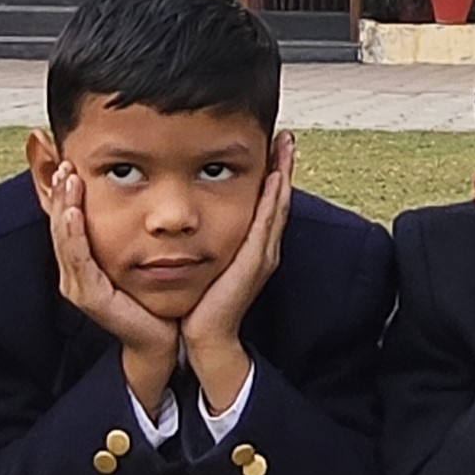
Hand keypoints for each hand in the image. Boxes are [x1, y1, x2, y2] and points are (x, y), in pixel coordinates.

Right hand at [42, 163, 181, 405]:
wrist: (167, 337)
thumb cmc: (157, 294)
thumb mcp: (141, 253)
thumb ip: (135, 226)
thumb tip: (141, 192)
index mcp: (84, 261)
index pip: (67, 218)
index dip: (65, 191)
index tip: (70, 160)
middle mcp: (75, 273)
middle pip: (60, 223)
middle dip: (61, 191)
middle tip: (65, 161)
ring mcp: (79, 286)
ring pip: (64, 237)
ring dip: (64, 206)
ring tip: (69, 178)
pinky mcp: (90, 297)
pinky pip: (78, 259)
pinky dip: (74, 234)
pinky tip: (75, 213)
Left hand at [182, 133, 295, 414]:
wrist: (206, 337)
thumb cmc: (201, 303)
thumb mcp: (205, 264)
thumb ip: (203, 242)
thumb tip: (190, 221)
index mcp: (253, 247)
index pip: (267, 203)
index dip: (273, 174)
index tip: (272, 146)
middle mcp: (264, 247)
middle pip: (278, 198)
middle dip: (283, 166)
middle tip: (285, 137)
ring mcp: (264, 254)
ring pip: (277, 206)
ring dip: (283, 174)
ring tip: (285, 146)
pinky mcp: (256, 261)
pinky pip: (267, 222)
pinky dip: (274, 198)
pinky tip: (275, 177)